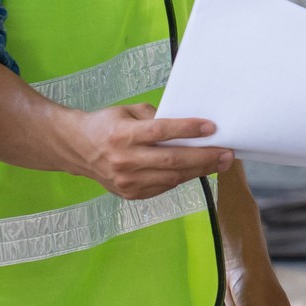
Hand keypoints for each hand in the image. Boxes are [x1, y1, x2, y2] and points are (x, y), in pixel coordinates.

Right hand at [66, 104, 231, 199]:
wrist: (78, 149)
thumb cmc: (107, 125)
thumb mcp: (128, 111)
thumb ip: (156, 117)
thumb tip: (187, 126)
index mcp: (122, 135)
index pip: (161, 132)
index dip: (187, 130)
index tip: (211, 128)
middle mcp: (124, 160)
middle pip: (172, 160)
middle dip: (204, 157)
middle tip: (227, 153)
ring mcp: (127, 181)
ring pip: (172, 177)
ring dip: (199, 170)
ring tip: (220, 162)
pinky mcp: (130, 194)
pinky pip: (164, 186)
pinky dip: (183, 178)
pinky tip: (197, 170)